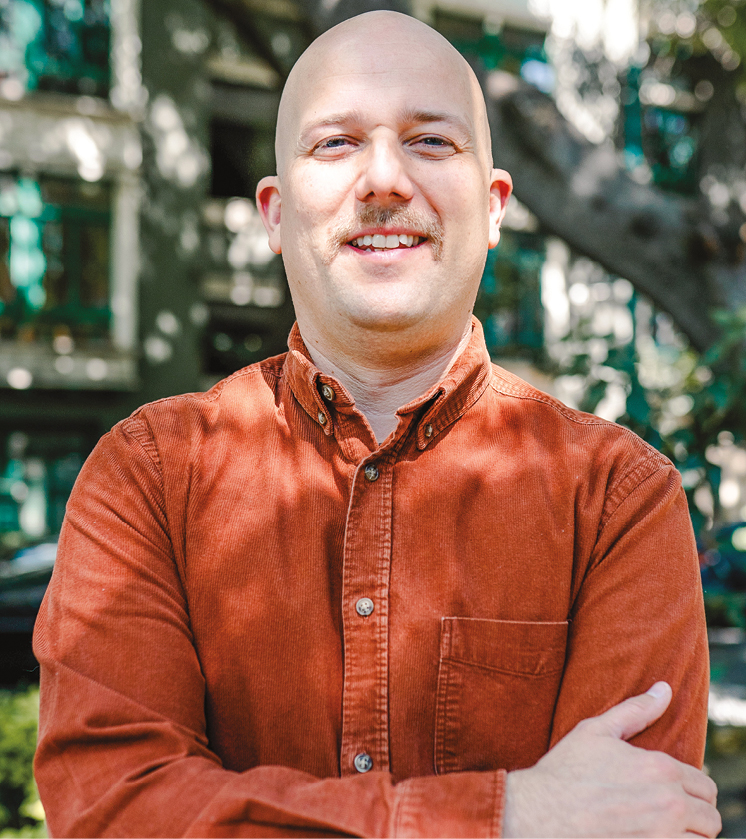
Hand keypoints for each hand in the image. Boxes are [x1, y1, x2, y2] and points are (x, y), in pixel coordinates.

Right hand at [502, 682, 720, 837]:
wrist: (541, 813)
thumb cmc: (566, 770)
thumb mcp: (596, 731)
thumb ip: (636, 710)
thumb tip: (664, 689)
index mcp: (660, 769)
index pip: (704, 785)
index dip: (690, 790)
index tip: (670, 795)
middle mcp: (669, 804)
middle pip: (711, 818)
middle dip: (695, 817)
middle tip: (668, 817)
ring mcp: (662, 837)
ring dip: (688, 838)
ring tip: (662, 831)